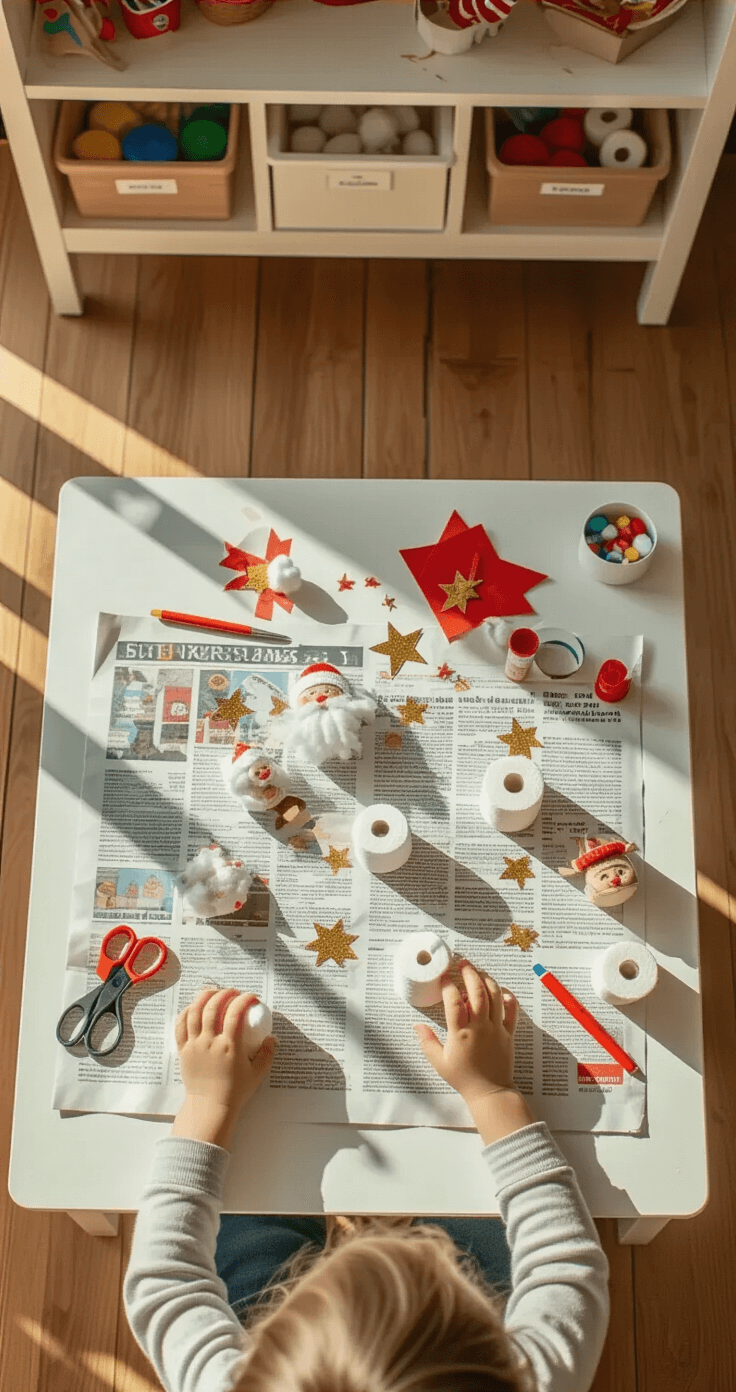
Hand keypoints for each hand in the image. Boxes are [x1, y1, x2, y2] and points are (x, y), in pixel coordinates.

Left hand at [172, 988, 274, 1143]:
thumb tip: (272, 1037)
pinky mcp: (183, 1050)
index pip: (236, 1014)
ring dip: (205, 997)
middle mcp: (210, 1043)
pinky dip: (187, 1011)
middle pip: (213, 1008)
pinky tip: (195, 1006)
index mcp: (230, 1048)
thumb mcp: (257, 1074)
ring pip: (195, 1012)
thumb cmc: (234, 1092)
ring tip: (214, 992)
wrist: (209, 1107)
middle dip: (225, 994)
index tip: (251, 998)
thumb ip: (267, 1054)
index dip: (244, 1000)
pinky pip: (181, 1025)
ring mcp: (194, 1045)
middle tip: (234, 993)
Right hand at [414, 961, 519, 1106]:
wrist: (490, 1092)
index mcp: (461, 1033)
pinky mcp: (509, 1033)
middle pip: (478, 992)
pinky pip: (513, 1010)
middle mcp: (480, 1027)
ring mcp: (497, 1029)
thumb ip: (427, 1041)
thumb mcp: (439, 1061)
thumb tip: (416, 1025)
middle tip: (463, 963)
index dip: (449, 986)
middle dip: (470, 973)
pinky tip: (501, 991)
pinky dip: (508, 997)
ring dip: (487, 980)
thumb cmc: (463, 1078)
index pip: (455, 1002)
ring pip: (496, 996)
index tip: (444, 977)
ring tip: (479, 972)